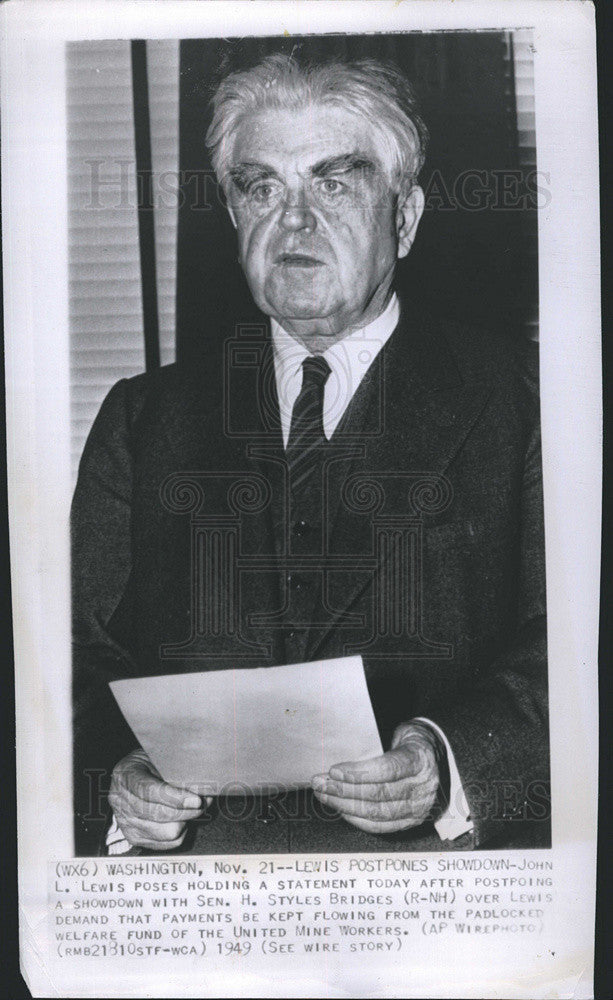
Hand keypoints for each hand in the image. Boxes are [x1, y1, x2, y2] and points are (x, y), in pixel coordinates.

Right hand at [109, 749, 208, 849]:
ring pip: (166, 832)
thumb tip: (203, 786)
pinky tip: (181, 818)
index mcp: (126, 775)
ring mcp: (126, 822)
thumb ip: (176, 769)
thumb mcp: (158, 756)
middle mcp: (121, 801)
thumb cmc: (148, 764)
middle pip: (159, 814)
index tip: (196, 799)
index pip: (149, 790)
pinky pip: (167, 843)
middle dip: (187, 810)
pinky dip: (181, 832)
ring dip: (185, 821)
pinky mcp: (135, 838)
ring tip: (192, 809)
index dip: (175, 797)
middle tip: (203, 802)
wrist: (130, 777)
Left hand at [311, 723, 441, 833]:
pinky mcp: (412, 822)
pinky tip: (341, 810)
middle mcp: (422, 788)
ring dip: (344, 805)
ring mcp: (418, 808)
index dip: (359, 772)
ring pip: (376, 813)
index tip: (334, 770)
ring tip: (324, 795)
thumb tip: (344, 751)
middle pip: (378, 794)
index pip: (388, 769)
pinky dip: (357, 820)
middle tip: (320, 782)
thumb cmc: (414, 743)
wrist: (440, 760)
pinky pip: (381, 827)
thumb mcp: (403, 733)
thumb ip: (379, 742)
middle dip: (343, 790)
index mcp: (421, 761)